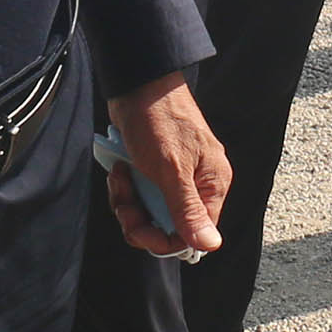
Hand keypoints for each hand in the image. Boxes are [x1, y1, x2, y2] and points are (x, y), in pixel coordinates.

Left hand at [108, 73, 230, 258]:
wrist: (138, 85)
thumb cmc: (159, 122)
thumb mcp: (171, 172)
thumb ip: (188, 211)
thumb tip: (211, 245)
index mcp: (212, 185)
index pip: (194, 235)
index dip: (163, 239)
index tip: (138, 228)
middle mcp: (198, 184)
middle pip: (170, 227)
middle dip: (140, 220)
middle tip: (124, 204)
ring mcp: (176, 178)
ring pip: (151, 213)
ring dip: (129, 204)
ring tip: (120, 180)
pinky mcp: (157, 171)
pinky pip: (142, 197)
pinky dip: (126, 190)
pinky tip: (120, 171)